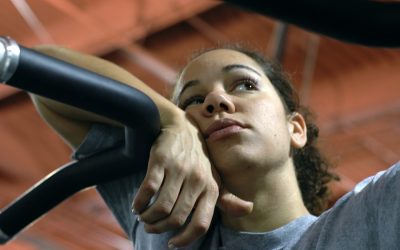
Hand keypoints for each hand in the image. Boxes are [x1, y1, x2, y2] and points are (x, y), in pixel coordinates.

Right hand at [132, 114, 252, 247]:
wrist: (183, 128)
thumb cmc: (200, 159)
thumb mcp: (215, 177)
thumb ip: (227, 198)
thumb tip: (249, 210)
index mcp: (212, 187)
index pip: (201, 223)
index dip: (185, 239)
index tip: (172, 243)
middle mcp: (197, 179)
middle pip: (177, 218)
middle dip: (160, 228)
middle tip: (151, 227)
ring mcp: (179, 170)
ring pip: (162, 207)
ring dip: (149, 218)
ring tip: (144, 217)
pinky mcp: (161, 161)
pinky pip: (148, 190)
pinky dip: (139, 202)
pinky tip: (137, 205)